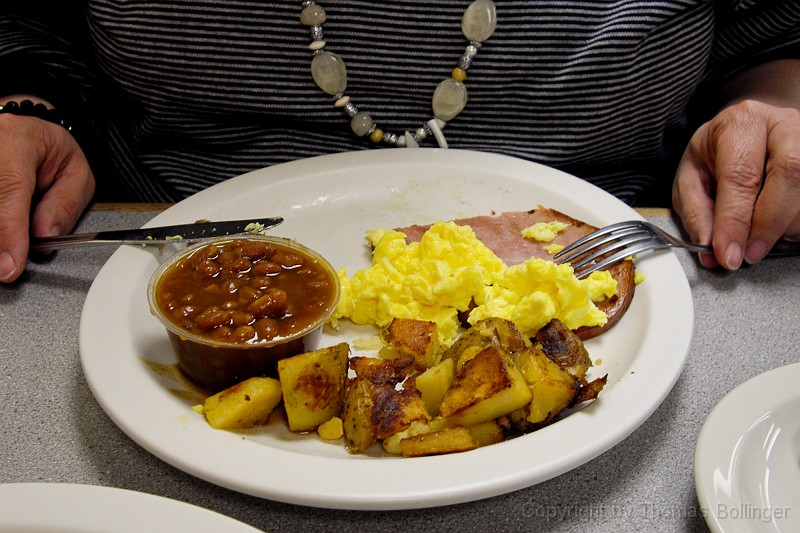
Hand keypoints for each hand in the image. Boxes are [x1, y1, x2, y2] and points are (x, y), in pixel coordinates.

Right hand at [0, 112, 94, 282]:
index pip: (10, 190)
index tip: (9, 265)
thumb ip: (65, 204)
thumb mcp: (75, 170)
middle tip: (8, 266)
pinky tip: (5, 235)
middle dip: (1, 240)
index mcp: (17, 140)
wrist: (23, 128)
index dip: (9, 232)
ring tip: (10, 245)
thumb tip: (47, 237)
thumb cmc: (49, 149)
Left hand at [672, 99, 799, 269]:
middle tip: (750, 254)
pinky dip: (795, 224)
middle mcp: (782, 125)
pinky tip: (779, 230)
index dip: (735, 221)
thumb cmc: (716, 154)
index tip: (728, 254)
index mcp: (740, 124)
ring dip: (785, 227)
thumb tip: (709, 247)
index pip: (741, 175)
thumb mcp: (691, 178)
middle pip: (788, 174)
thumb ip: (697, 213)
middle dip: (768, 225)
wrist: (747, 134)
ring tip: (760, 239)